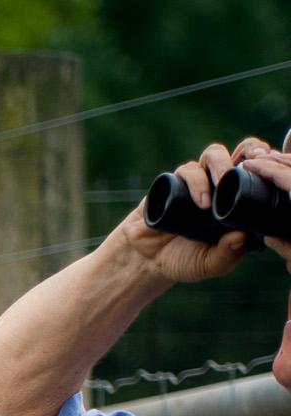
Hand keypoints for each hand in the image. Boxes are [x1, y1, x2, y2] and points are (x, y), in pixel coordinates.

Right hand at [114, 136, 270, 284]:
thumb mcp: (209, 264)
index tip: (271, 166)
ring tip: (220, 184)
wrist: (143, 261)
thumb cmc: (182, 260)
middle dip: (250, 152)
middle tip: (250, 167)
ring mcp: (197, 180)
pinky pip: (187, 170)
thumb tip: (242, 237)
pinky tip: (199, 201)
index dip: (266, 163)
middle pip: (242, 151)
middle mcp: (219, 183)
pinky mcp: (173, 182)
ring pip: (214, 154)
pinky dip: (196, 181)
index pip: (257, 170)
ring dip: (220, 166)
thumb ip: (226, 256)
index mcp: (237, 197)